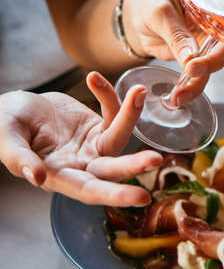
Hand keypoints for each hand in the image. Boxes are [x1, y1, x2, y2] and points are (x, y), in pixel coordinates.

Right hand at [0, 72, 162, 206]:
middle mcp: (82, 165)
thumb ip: (19, 158)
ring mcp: (93, 146)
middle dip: (135, 165)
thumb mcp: (5, 139)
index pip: (90, 190)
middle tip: (156, 160)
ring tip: (139, 93)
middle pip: (114, 170)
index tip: (142, 198)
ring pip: (119, 136)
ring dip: (130, 116)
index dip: (115, 195)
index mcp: (59, 177)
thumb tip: (36, 178)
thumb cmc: (4, 126)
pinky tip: (93, 78)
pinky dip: (108, 95)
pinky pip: (112, 112)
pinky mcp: (99, 125)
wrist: (14, 108)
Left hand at [122, 0, 223, 105]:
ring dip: (198, 84)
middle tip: (189, 78)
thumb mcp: (159, 13)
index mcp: (216, 7)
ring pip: (213, 66)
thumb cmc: (150, 1)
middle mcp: (218, 26)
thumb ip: (176, 34)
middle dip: (210, 69)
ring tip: (179, 97)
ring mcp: (209, 44)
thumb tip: (191, 59)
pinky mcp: (198, 58)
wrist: (136, 13)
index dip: (220, 47)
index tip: (196, 63)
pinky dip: (190, 87)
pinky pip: (200, 75)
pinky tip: (178, 96)